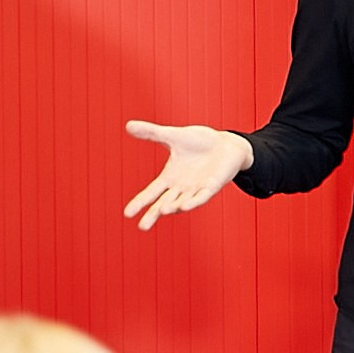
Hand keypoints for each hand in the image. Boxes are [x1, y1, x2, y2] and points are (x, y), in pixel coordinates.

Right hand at [122, 121, 253, 229]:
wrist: (226, 144)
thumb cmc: (200, 141)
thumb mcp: (173, 135)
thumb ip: (152, 132)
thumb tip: (128, 125)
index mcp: (169, 177)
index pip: (151, 193)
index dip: (140, 202)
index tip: (127, 214)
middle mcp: (181, 187)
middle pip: (164, 203)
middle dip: (153, 214)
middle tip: (142, 227)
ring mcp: (196, 188)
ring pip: (181, 201)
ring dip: (173, 206)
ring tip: (162, 210)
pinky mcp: (211, 186)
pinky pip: (201, 197)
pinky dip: (193, 202)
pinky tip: (185, 206)